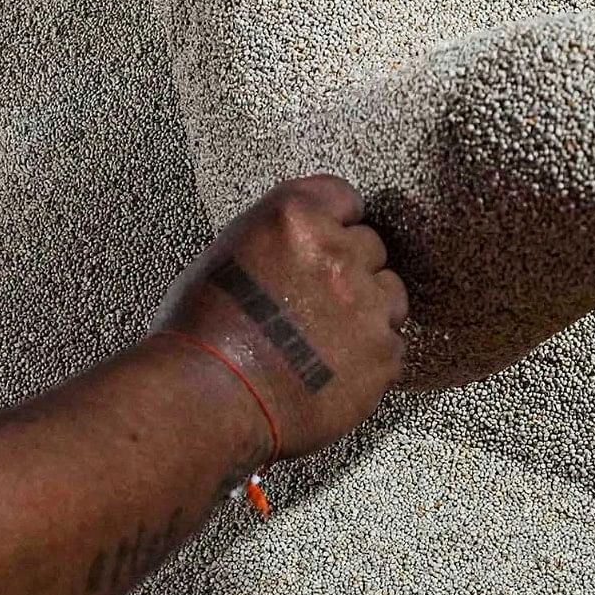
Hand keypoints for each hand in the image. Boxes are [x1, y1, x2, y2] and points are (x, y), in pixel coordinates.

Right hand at [153, 175, 407, 460]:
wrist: (210, 398)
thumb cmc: (202, 331)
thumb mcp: (227, 255)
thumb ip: (277, 240)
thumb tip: (299, 246)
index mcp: (295, 218)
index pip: (343, 197)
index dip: (335, 222)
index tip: (328, 241)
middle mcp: (338, 253)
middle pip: (370, 246)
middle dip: (349, 269)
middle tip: (316, 301)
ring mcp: (366, 304)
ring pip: (390, 293)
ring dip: (368, 309)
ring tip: (328, 338)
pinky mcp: (383, 354)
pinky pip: (392, 344)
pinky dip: (370, 357)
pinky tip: (332, 369)